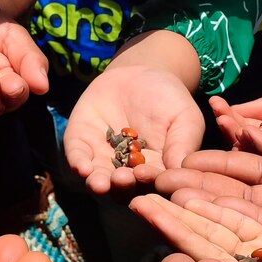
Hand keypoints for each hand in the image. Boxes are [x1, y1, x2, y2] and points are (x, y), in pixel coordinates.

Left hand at [64, 64, 201, 193]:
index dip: (148, 181)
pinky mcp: (81, 143)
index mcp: (154, 171)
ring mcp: (102, 159)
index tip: (146, 174)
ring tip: (100, 183)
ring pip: (98, 179)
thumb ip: (183, 143)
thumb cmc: (169, 98)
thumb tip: (181, 170)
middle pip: (122, 189)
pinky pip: (77, 157)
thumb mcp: (185, 117)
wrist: (140, 73)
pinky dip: (78, 163)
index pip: (151, 184)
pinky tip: (82, 167)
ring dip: (98, 183)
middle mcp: (126, 172)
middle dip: (121, 186)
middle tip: (122, 179)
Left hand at [132, 193, 261, 261]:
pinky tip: (198, 188)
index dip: (172, 229)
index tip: (144, 208)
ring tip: (161, 181)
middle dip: (171, 214)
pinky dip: (223, 202)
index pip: (199, 255)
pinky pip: (245, 216)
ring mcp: (260, 256)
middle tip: (137, 189)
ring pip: (219, 224)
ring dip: (191, 203)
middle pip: (200, 238)